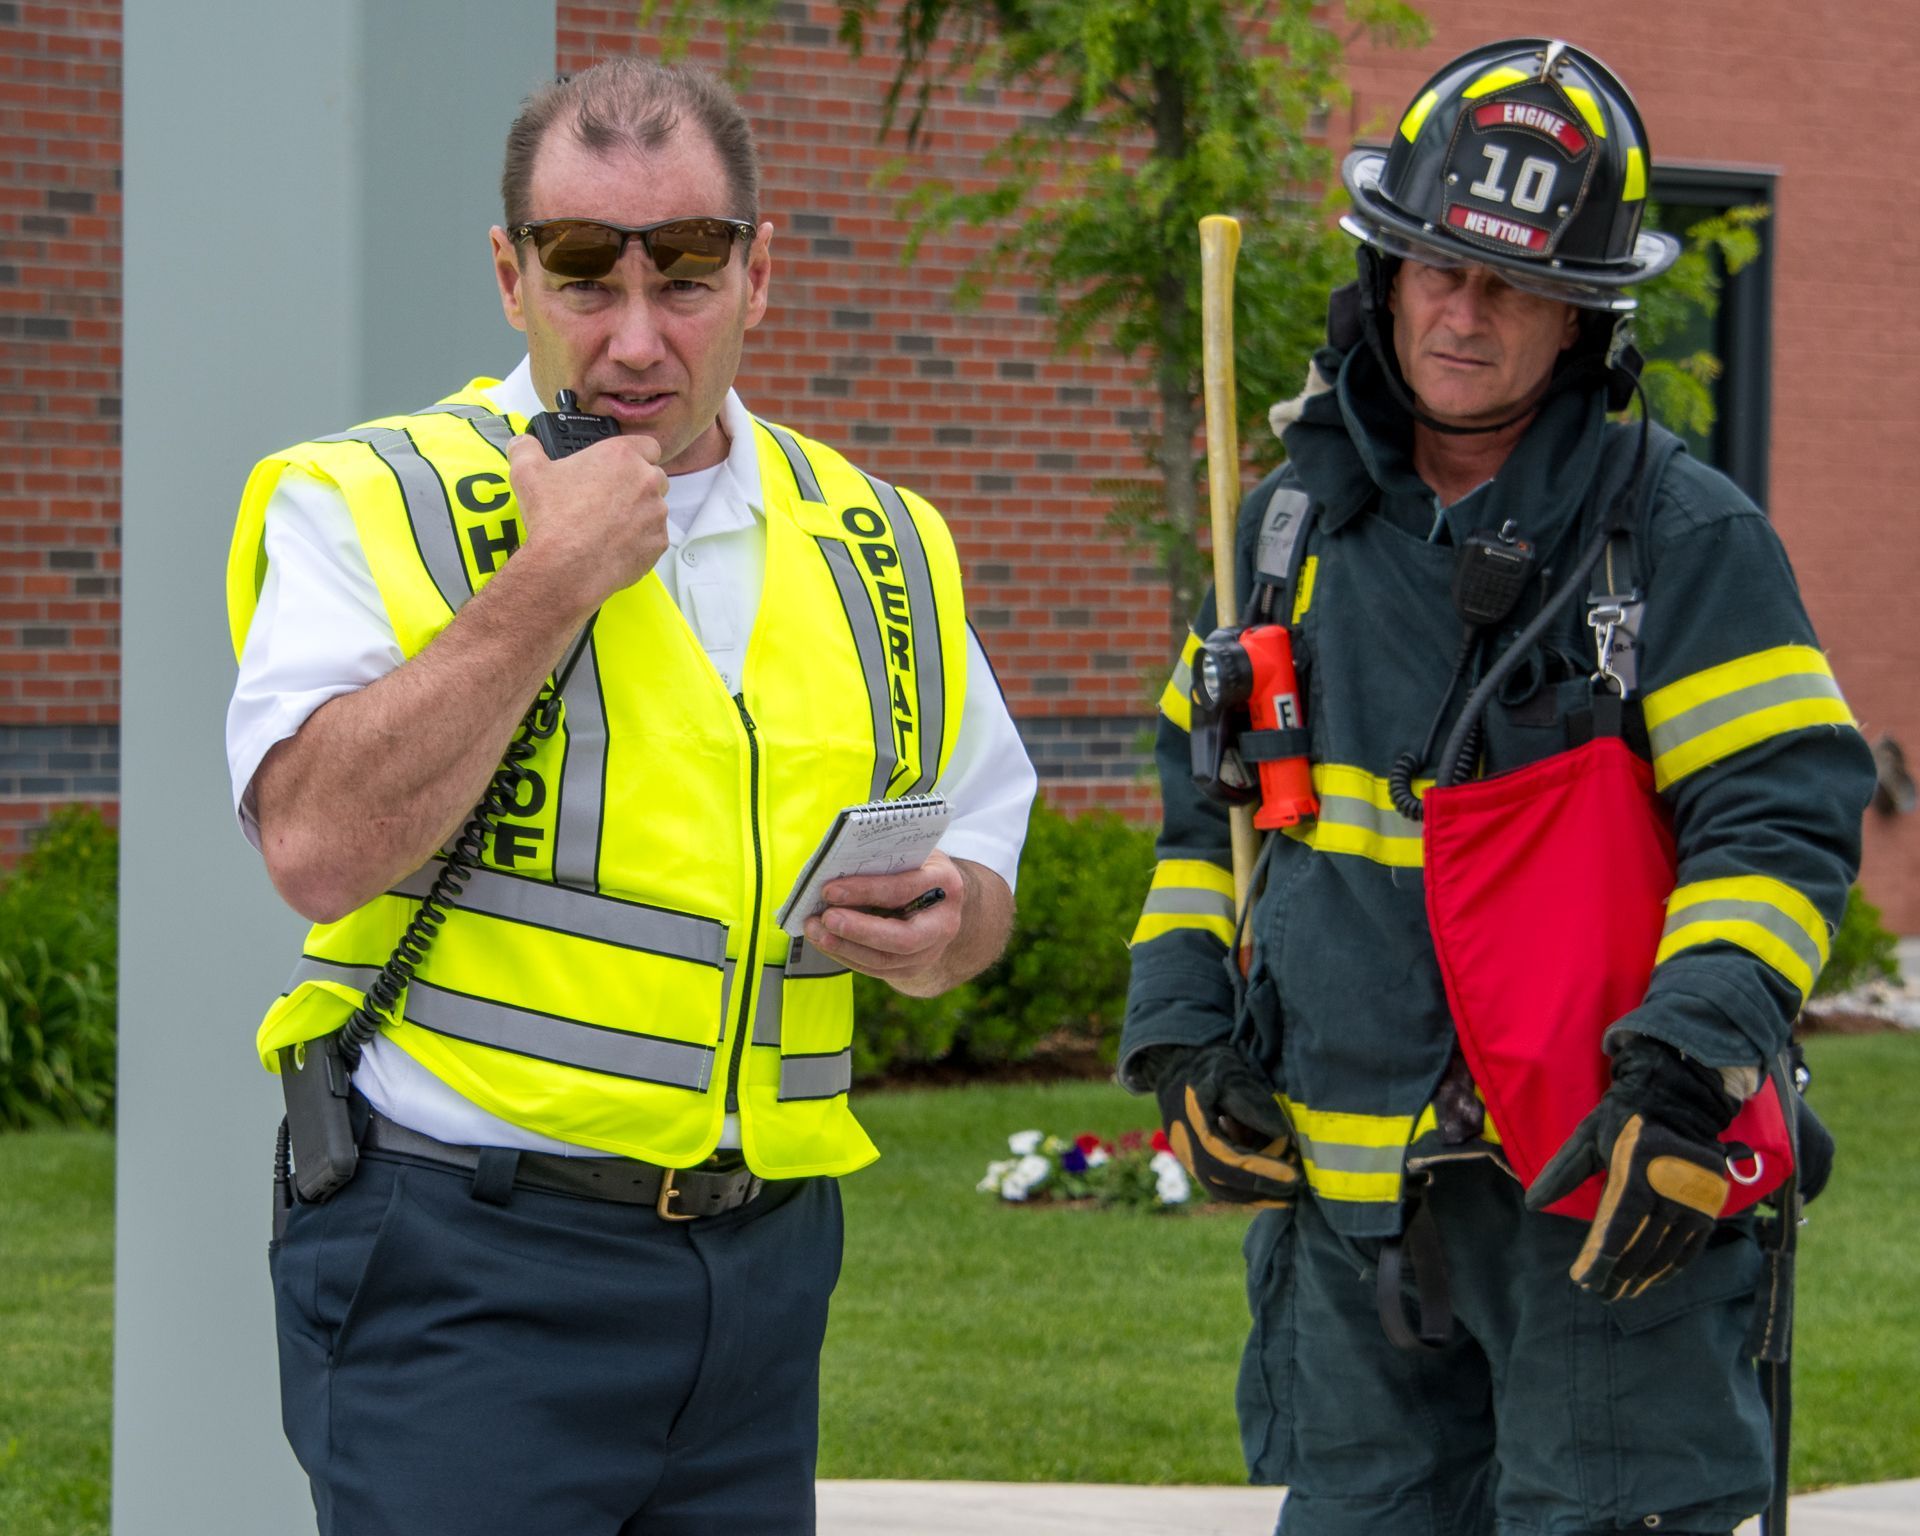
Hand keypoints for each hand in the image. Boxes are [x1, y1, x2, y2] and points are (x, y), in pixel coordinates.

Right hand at [506, 429, 668, 604]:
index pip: (647, 445)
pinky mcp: (657, 544)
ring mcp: (656, 514)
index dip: (635, 455)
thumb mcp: (528, 472)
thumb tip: (522, 444)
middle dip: (636, 485)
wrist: (567, 565)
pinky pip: (653, 537)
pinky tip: (614, 545)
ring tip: (608, 525)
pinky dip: (639, 540)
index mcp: (621, 456)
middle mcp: (646, 481)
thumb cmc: (554, 518)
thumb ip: (526, 449)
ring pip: (654, 508)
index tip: (621, 466)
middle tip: (608, 498)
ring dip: (638, 513)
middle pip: (652, 477)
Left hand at [805, 850, 965, 990]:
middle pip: (902, 938)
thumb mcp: (908, 853)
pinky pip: (875, 968)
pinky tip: (825, 941)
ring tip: (815, 931)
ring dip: (844, 947)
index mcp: (945, 884)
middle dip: (858, 931)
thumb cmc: (916, 868)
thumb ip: (881, 859)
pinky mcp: (911, 968)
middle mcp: (943, 923)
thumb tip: (834, 866)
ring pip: (884, 960)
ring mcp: (930, 951)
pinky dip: (845, 955)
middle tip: (824, 920)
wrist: (939, 901)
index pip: (903, 890)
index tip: (830, 890)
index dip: (866, 891)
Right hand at [1150, 1044, 1300, 1206]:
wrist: (1179, 1063)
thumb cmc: (1210, 1065)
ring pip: (1217, 1188)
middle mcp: (1185, 1143)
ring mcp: (1186, 1154)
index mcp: (1192, 1120)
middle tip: (1293, 1188)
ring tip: (1286, 1197)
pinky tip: (1269, 1193)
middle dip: (1259, 1188)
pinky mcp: (1194, 1159)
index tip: (1291, 1173)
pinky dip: (1243, 1193)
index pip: (1226, 1155)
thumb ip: (1252, 1105)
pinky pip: (1217, 1185)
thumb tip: (1282, 1137)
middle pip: (1219, 1180)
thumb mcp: (1231, 1074)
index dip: (1259, 1168)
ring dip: (1253, 1197)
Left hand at [1525, 1033, 1739, 1301]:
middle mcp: (1669, 1189)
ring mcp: (1694, 1200)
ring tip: (1621, 1292)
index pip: (1616, 1228)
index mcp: (1636, 1171)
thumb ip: (1563, 1172)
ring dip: (1642, 1277)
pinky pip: (1691, 1247)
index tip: (1582, 1280)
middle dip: (1617, 1274)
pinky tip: (1654, 1280)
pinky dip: (1671, 1268)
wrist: (1681, 1096)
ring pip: (1666, 1252)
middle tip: (1598, 1292)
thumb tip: (1533, 1204)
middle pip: (1641, 1247)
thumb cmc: (1625, 1117)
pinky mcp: (1710, 1205)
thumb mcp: (1588, 1136)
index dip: (1599, 1260)